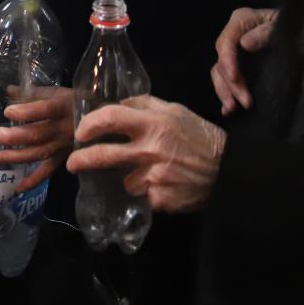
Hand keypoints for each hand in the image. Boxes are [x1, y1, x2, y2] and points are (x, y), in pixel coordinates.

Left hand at [0, 87, 74, 188]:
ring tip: (0, 157)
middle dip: (15, 136)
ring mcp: (65, 146)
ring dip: (19, 156)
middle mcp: (64, 128)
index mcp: (62, 107)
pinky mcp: (65, 158)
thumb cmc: (76, 102)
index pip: (44, 110)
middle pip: (38, 134)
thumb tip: (9, 90)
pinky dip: (34, 181)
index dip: (27, 112)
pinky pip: (49, 171)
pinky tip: (18, 187)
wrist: (104, 121)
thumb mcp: (58, 92)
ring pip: (41, 153)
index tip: (7, 112)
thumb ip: (33, 93)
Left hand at [66, 95, 225, 213]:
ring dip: (131, 179)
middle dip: (81, 161)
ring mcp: (154, 177)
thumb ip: (143, 105)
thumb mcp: (174, 110)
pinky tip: (165, 187)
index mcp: (153, 122)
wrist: (230, 171)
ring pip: (124, 181)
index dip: (89, 125)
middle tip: (73, 164)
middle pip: (103, 156)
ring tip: (151, 175)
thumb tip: (114, 105)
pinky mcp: (161, 199)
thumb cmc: (200, 136)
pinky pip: (143, 196)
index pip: (109, 118)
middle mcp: (150, 149)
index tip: (80, 133)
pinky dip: (149, 193)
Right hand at [211, 7, 277, 114]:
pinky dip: (227, 95)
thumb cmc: (294, 27)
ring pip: (220, 73)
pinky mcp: (241, 66)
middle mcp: (234, 37)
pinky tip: (227, 110)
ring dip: (226, 92)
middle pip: (222, 61)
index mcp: (241, 21)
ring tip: (232, 109)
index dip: (227, 60)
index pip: (226, 42)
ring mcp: (236, 53)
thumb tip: (245, 44)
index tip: (234, 77)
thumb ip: (266, 32)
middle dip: (231, 84)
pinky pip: (227, 81)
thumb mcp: (282, 25)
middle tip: (246, 102)